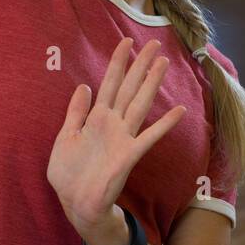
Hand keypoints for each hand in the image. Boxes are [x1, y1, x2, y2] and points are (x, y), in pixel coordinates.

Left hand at [46, 37, 186, 234]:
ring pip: (140, 104)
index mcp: (95, 118)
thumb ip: (75, 112)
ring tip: (163, 63)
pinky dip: (164, 124)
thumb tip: (83, 86)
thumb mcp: (65, 137)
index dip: (117, 63)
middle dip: (140, 66)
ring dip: (151, 84)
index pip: (109, 83)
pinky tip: (180, 110)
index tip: (126, 42)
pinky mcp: (129, 155)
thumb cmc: (69, 173)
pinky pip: (149, 136)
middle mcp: (112, 123)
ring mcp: (123, 138)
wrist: (75, 202)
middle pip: (129, 88)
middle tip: (155, 43)